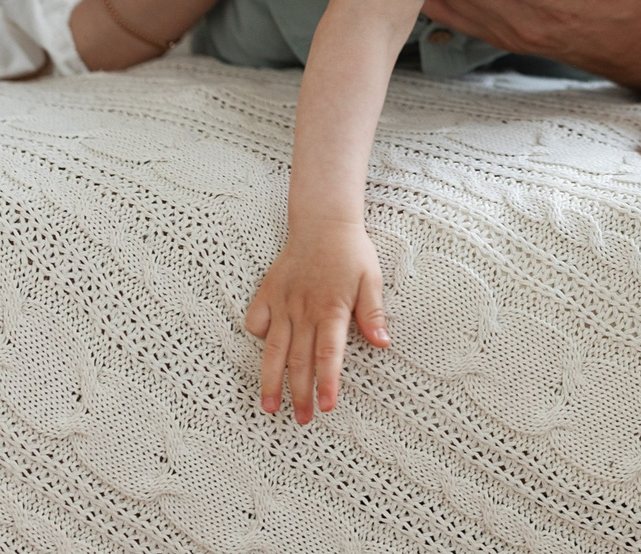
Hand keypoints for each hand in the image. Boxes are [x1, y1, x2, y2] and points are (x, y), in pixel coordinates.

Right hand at [244, 219, 387, 423]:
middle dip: (300, 393)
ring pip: (273, 350)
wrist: (323, 222)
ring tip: (270, 407)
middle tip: (303, 419)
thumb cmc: (351, 252)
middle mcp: (303, 310)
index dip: (327, 382)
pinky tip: (264, 354)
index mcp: (331, 309)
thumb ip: (373, 314)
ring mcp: (282, 303)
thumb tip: (383, 343)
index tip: (326, 407)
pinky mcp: (267, 294)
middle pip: (299, 360)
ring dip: (271, 381)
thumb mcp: (371, 279)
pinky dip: (258, 339)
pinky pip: (256, 322)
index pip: (329, 354)